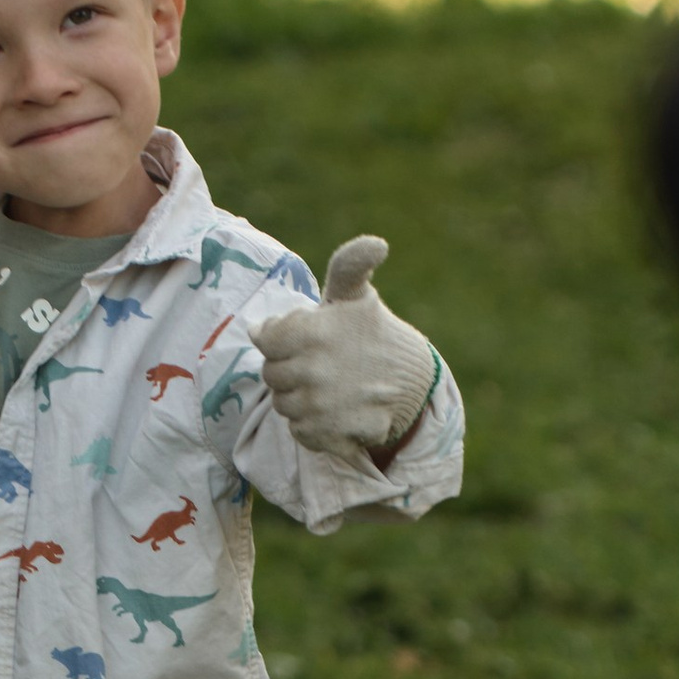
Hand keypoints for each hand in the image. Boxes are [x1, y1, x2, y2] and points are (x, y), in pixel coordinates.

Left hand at [249, 235, 437, 462]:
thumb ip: (350, 264)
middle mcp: (313, 369)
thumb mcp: (357, 295)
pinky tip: (332, 409)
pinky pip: (298, 430)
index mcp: (314, 331)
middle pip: (271, 373)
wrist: (411, 383)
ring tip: (327, 386)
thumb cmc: (373, 333)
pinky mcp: (326, 434)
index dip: (281, 337)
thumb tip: (378, 244)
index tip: (303, 338)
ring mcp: (319, 405)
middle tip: (318, 363)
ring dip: (299, 396)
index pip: (266, 338)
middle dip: (290, 366)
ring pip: (282, 403)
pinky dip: (311, 423)